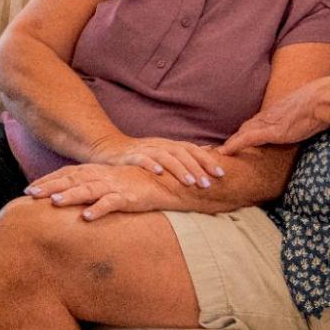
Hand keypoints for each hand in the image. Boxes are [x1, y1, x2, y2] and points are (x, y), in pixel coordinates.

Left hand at [24, 163, 169, 219]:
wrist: (163, 183)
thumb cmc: (132, 184)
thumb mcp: (107, 182)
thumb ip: (88, 186)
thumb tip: (66, 196)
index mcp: (94, 171)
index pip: (66, 173)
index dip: (47, 180)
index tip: (29, 189)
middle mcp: (101, 176)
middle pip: (71, 179)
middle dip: (50, 186)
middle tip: (31, 193)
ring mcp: (114, 185)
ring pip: (88, 189)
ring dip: (70, 195)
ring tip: (54, 202)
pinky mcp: (128, 197)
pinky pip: (111, 203)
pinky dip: (99, 209)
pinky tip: (87, 217)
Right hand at [92, 134, 225, 187]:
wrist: (107, 147)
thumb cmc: (139, 154)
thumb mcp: (163, 153)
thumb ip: (184, 155)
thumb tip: (209, 153)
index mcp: (169, 145)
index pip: (193, 150)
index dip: (207, 160)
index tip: (221, 174)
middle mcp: (160, 145)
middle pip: (182, 153)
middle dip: (197, 168)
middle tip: (208, 184)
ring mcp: (145, 149)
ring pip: (166, 156)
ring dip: (179, 169)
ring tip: (190, 183)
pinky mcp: (129, 155)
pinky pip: (141, 158)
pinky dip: (151, 164)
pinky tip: (159, 173)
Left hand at [221, 77, 329, 154]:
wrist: (323, 99)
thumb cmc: (320, 102)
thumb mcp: (306, 109)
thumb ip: (299, 115)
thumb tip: (304, 119)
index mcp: (276, 111)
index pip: (255, 122)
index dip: (244, 131)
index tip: (236, 138)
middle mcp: (268, 116)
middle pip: (245, 128)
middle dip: (233, 138)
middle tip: (220, 148)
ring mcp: (269, 123)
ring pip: (242, 133)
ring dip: (230, 143)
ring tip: (218, 152)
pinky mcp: (272, 131)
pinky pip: (247, 139)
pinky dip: (234, 145)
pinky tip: (224, 152)